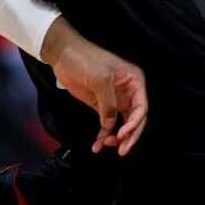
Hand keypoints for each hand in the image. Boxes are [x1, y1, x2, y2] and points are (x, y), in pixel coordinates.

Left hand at [40, 19, 147, 155]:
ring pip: (120, 124)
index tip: (123, 134)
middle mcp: (127, 92)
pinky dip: (102, 135)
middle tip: (122, 150)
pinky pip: (105, 124)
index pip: (141, 108)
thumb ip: (108, 104)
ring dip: (114, 138)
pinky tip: (97, 145)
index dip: (134, 124)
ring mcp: (114, 100)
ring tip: (105, 145)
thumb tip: (111, 126)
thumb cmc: (85, 59)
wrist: (62, 54)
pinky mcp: (100, 105)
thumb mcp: (100, 79)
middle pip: (134, 120)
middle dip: (128, 136)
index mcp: (133, 81)